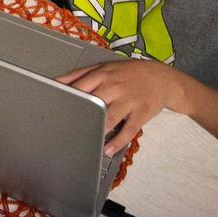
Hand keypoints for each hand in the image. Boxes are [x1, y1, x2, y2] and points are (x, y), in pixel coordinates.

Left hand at [59, 59, 178, 155]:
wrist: (162, 78)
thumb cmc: (127, 73)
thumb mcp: (103, 67)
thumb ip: (78, 74)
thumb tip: (56, 81)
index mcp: (101, 75)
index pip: (80, 87)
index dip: (67, 99)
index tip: (55, 111)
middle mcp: (114, 86)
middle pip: (93, 103)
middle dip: (81, 116)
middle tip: (67, 130)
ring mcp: (128, 100)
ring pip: (110, 117)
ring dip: (98, 131)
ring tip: (87, 143)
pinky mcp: (141, 112)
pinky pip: (129, 129)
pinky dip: (118, 141)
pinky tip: (108, 149)